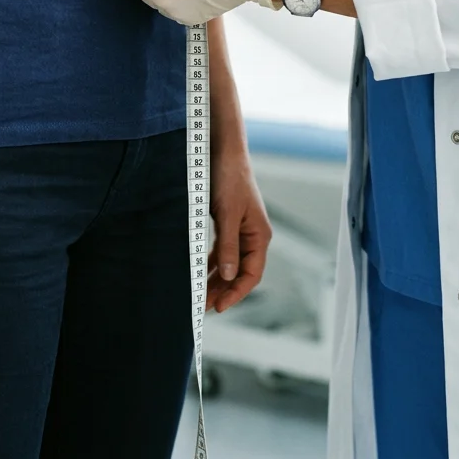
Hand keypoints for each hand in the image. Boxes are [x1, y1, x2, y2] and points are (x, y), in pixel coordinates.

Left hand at [207, 147, 271, 312]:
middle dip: (223, 290)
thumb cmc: (230, 179)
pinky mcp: (227, 222)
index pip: (251, 274)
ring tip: (200, 294)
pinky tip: (200, 270)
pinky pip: (221, 249)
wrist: (224, 152)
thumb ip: (228, 246)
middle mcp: (252, 236)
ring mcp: (240, 229)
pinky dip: (211, 262)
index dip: (236, 292)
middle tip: (204, 306)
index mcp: (259, 236)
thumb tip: (227, 275)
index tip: (219, 306)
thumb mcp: (227, 215)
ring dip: (215, 278)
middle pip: (239, 271)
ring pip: (229, 262)